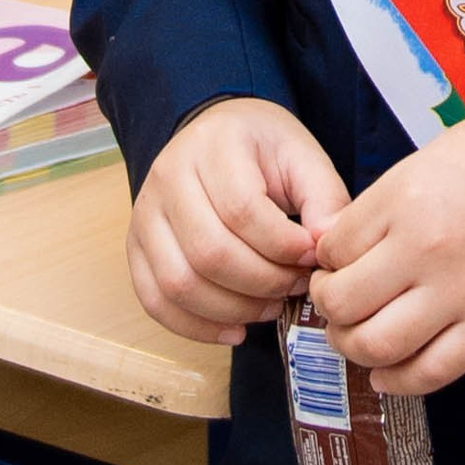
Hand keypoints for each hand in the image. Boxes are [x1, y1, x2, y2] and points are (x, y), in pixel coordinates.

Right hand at [126, 99, 350, 346]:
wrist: (215, 136)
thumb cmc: (261, 150)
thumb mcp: (302, 155)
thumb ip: (324, 197)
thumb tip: (327, 244)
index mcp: (213, 146)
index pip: (242, 210)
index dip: (282, 245)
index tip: (313, 257)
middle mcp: (168, 177)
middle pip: (209, 252)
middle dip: (262, 282)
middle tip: (295, 286)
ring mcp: (145, 215)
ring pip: (179, 283)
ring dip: (232, 310)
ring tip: (270, 306)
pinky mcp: (136, 248)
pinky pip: (156, 301)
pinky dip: (196, 327)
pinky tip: (235, 329)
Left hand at [309, 102, 464, 396]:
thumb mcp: (425, 161)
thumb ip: (381, 208)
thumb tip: (342, 251)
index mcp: (404, 200)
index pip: (333, 249)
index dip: (324, 259)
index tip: (333, 262)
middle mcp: (425, 250)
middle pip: (343, 303)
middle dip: (327, 307)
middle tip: (335, 300)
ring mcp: (458, 292)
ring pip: (377, 345)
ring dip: (352, 347)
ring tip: (355, 335)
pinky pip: (432, 371)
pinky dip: (398, 381)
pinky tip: (386, 372)